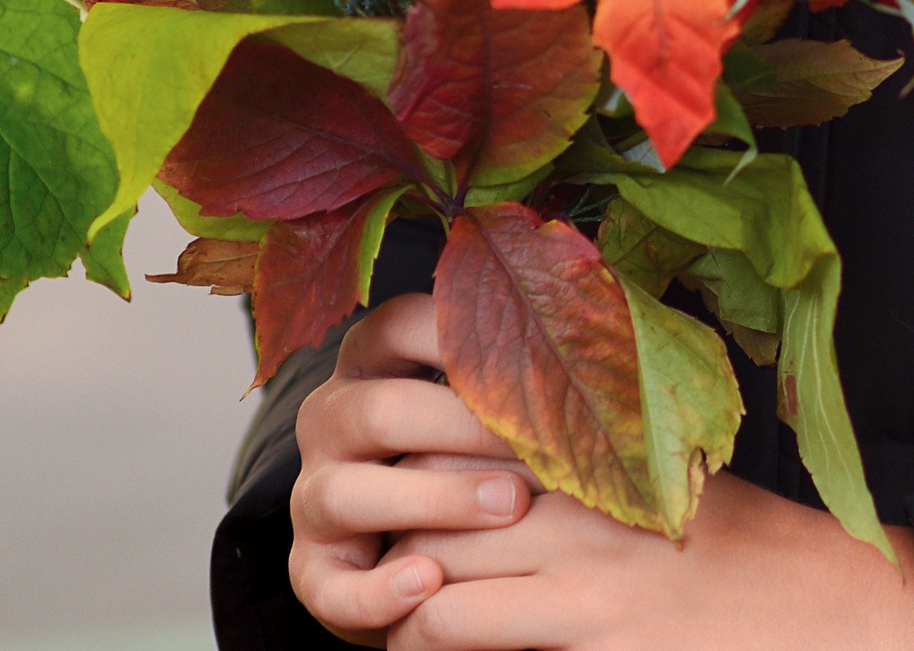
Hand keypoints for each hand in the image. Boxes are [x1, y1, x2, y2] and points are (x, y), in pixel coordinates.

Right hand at [290, 293, 536, 644]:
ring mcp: (312, 497)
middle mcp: (330, 420)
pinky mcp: (312, 573)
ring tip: (510, 508)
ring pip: (348, 492)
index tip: (537, 356)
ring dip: (434, 500)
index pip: (399, 324)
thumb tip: (601, 339)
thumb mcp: (488, 401)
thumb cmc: (476, 452)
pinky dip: (380, 589)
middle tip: (542, 451)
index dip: (463, 337)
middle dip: (464, 428)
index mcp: (370, 360)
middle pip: (380, 409)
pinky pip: (334, 584)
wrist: (432, 549)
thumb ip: (519, 365)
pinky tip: (432, 581)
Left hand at [386, 468, 913, 650]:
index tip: (404, 471)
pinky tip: (421, 641)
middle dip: (394, 515)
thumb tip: (507, 442)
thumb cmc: (739, 538)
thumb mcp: (669, 468)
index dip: (421, 446)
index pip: (467, 417)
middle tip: (380, 540)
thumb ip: (594, 447)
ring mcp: (581, 561)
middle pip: (435, 482)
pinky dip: (420, 635)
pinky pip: (459, 626)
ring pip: (432, 557)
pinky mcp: (587, 630)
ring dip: (396, 582)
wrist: (817, 604)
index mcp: (603, 435)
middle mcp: (583, 486)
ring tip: (388, 596)